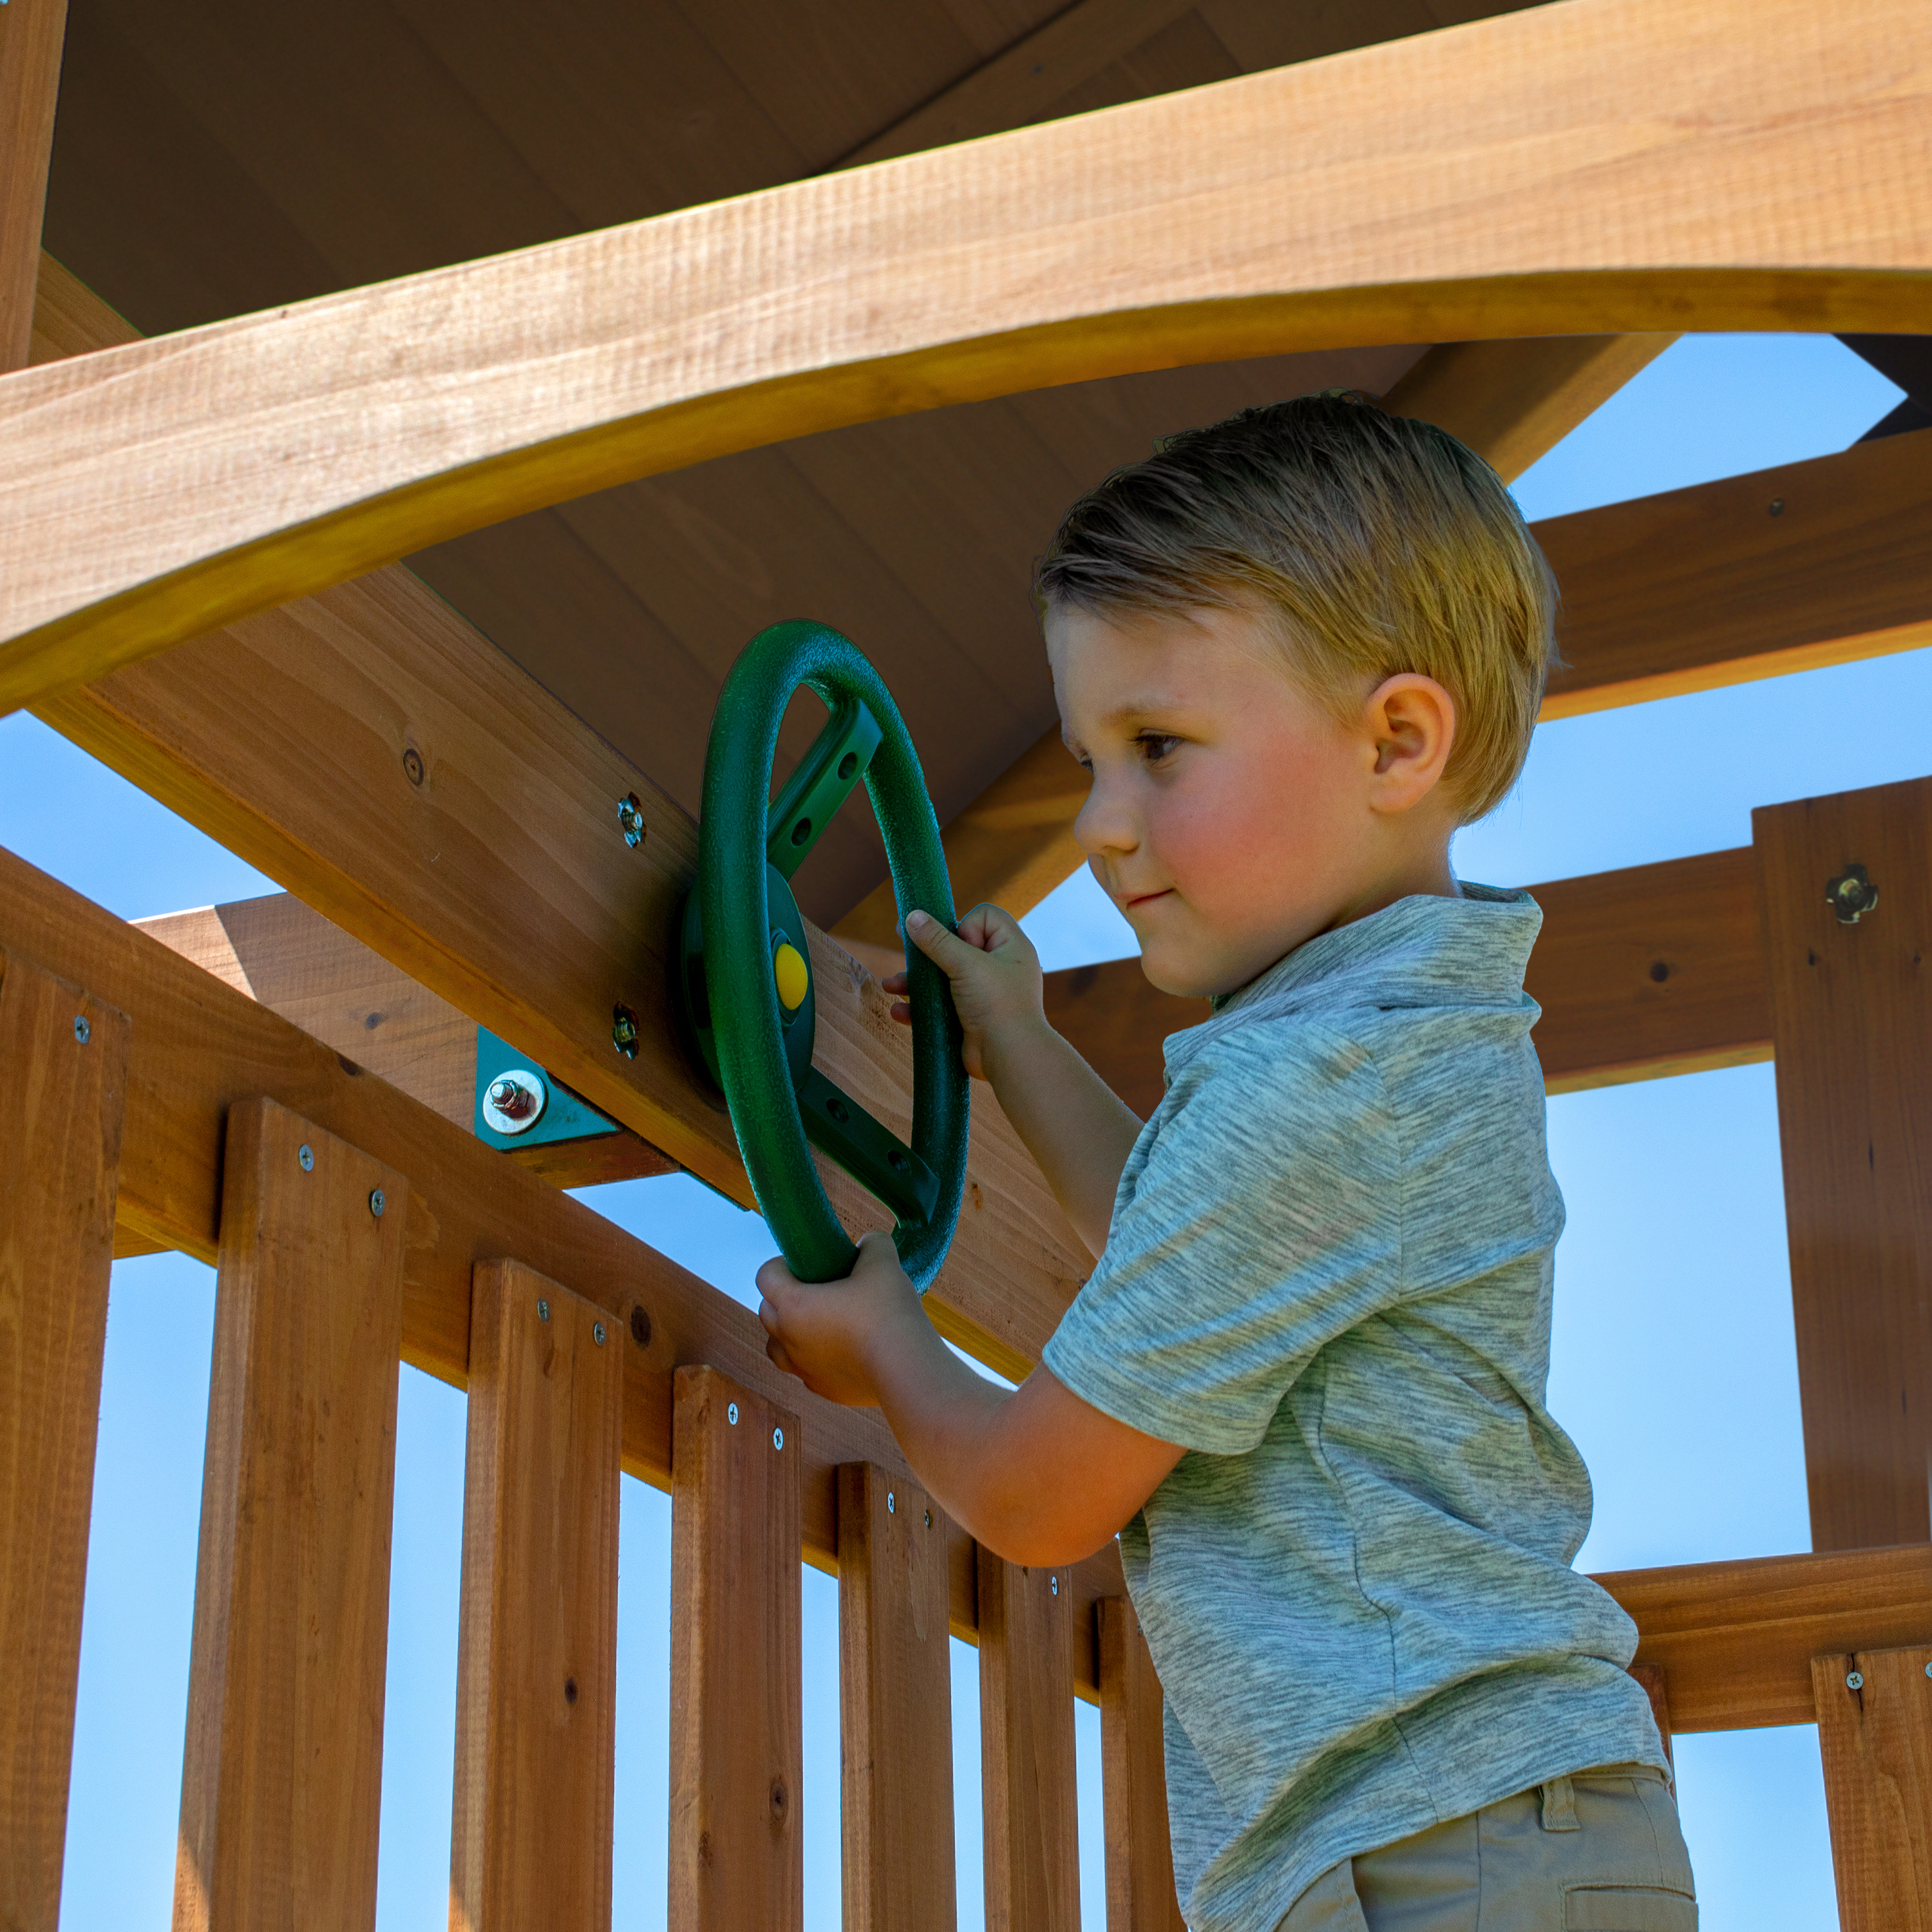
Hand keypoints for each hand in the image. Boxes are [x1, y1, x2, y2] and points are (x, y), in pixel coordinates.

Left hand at [757, 1229, 927, 1406]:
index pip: (765, 1276)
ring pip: (777, 1347)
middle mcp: (789, 1340)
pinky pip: (805, 1371)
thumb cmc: (888, 1312)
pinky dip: (812, 1358)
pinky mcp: (824, 1390)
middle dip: (783, 1296)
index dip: (780, 1264)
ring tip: (819, 1323)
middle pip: (766, 1312)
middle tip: (816, 1288)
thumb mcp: (883, 1262)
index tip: (805, 1262)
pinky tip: (840, 1349)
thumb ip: (871, 1244)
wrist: (906, 1370)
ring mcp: (804, 1369)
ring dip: (788, 1333)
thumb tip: (867, 1243)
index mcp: (793, 1305)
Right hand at [884, 903, 1044, 1080]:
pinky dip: (921, 1007)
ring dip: (916, 981)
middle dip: (928, 953)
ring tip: (890, 986)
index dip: (966, 924)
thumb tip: (913, 916)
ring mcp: (984, 994)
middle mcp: (999, 967)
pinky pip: (941, 1006)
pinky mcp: (970, 1017)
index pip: (985, 916)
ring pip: (944, 978)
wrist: (1009, 1057)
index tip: (958, 943)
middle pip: (957, 946)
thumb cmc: (997, 1004)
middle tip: (906, 948)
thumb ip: (937, 940)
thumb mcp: (966, 965)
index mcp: (1010, 947)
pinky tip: (899, 1011)